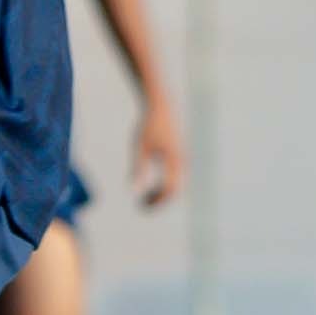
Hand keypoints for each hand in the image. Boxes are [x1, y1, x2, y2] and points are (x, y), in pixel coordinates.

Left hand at [127, 93, 184, 209]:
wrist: (161, 107)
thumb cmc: (147, 125)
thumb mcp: (139, 146)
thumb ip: (138, 167)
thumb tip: (133, 188)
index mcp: (173, 160)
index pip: (170, 189)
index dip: (157, 201)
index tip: (141, 206)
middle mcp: (182, 162)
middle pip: (175, 191)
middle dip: (159, 201)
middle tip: (141, 207)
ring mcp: (182, 161)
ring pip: (176, 186)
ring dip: (161, 195)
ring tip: (144, 200)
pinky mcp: (178, 159)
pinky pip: (175, 180)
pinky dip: (164, 188)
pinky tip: (151, 189)